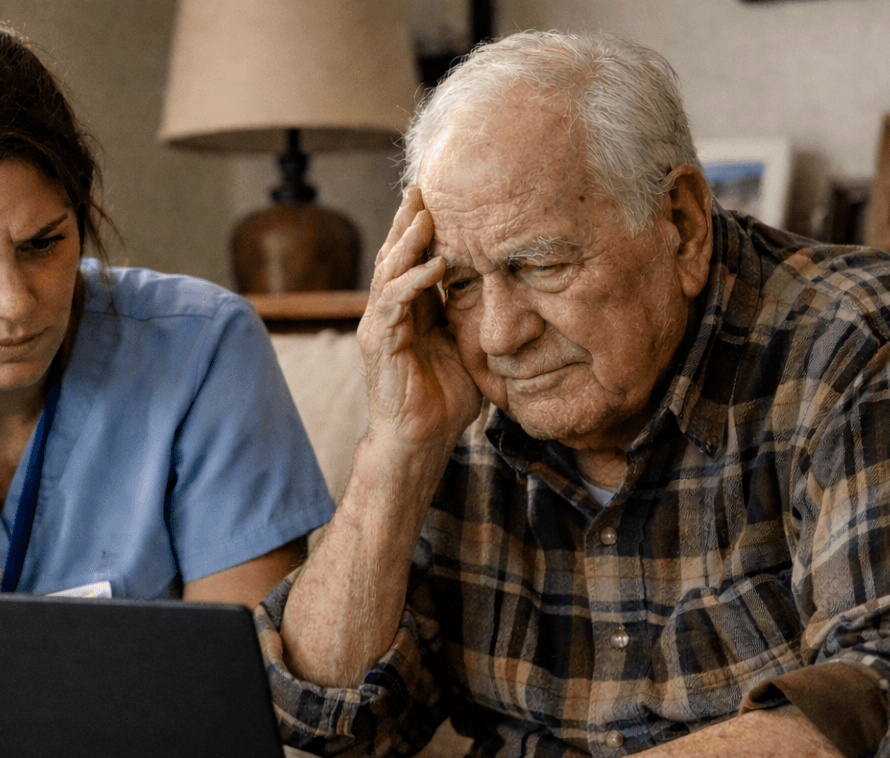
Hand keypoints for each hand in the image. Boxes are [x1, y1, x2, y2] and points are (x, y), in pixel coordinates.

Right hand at [357, 186, 481, 456]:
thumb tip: (511, 291)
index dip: (425, 226)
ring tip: (426, 213)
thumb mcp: (469, 348)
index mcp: (412, 310)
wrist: (422, 442)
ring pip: (389, 270)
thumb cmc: (447, 401)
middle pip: (396, 253)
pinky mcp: (378, 344)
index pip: (415, 257)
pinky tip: (433, 266)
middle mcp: (390, 311)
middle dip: (409, 219)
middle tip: (423, 184)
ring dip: (407, 241)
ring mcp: (380, 326)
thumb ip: (476, 317)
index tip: (443, 194)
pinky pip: (393, 304)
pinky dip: (412, 282)